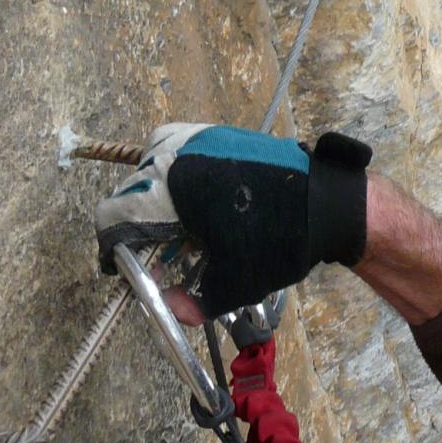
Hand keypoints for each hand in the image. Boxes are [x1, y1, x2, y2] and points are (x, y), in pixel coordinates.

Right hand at [94, 122, 371, 318]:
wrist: (328, 202)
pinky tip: (199, 205)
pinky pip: (178, 152)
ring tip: (179, 230)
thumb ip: (195, 302)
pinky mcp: (217, 133)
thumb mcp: (235, 282)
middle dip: (138, 227)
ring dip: (155, 200)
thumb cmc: (279, 241)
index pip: (114, 217)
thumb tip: (171, 309)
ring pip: (151, 168)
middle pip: (131, 193)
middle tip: (157, 256)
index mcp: (170, 189)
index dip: (113, 248)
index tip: (121, 268)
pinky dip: (177, 179)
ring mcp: (197, 138)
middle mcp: (176, 155)